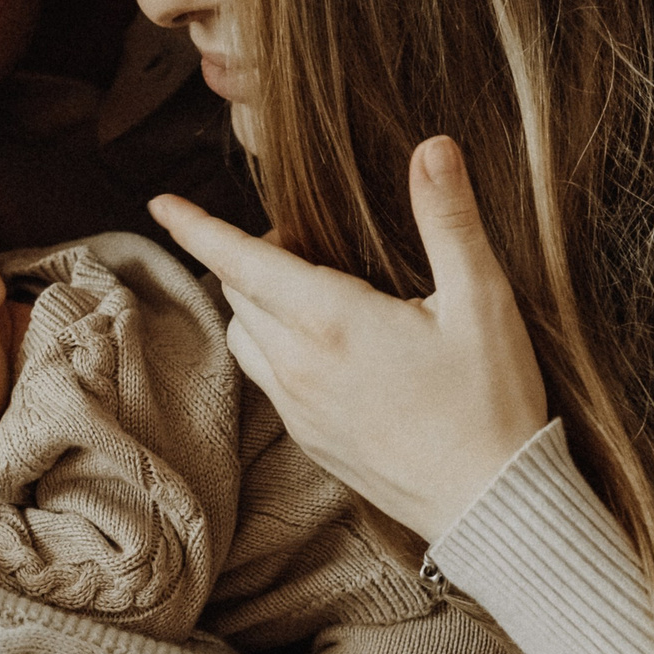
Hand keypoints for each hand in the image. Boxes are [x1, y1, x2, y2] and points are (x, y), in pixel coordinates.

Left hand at [150, 136, 549, 540]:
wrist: (491, 506)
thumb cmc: (491, 402)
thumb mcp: (482, 301)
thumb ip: (450, 219)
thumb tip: (432, 148)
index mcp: (329, 321)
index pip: (239, 260)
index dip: (196, 226)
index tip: (161, 203)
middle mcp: (298, 364)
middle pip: (238, 293)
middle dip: (251, 256)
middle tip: (303, 239)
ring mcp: (298, 407)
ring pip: (246, 337)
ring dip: (257, 303)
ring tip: (307, 288)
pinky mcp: (309, 438)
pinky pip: (267, 378)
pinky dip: (274, 346)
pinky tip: (322, 345)